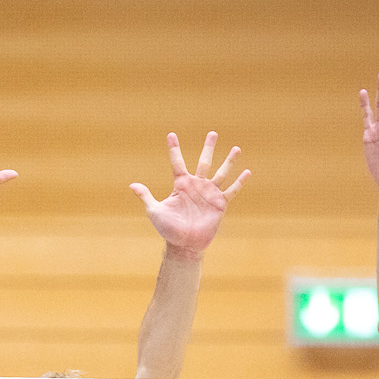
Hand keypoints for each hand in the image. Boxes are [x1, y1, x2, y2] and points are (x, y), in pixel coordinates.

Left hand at [131, 131, 247, 256]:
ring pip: (221, 173)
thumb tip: (132, 185)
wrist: (185, 245)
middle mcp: (197, 185)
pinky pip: (231, 191)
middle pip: (204, 162)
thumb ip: (146, 196)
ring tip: (237, 148)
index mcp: (181, 184)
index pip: (177, 162)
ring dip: (229, 161)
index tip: (171, 134)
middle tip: (213, 133)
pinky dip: (239, 182)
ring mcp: (209, 193)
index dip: (174, 148)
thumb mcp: (155, 211)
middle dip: (208, 147)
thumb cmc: (169, 229)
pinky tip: (247, 172)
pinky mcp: (220, 204)